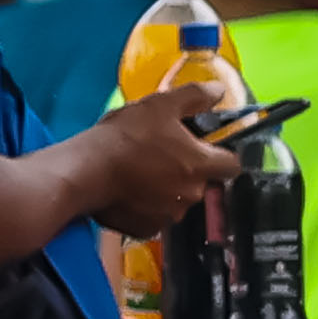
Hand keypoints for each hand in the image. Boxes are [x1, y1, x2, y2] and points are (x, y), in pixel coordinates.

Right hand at [75, 86, 243, 236]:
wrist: (86, 171)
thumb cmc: (125, 137)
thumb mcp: (159, 106)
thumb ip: (193, 97)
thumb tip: (218, 90)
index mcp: (201, 165)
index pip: (232, 165)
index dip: (221, 154)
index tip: (205, 147)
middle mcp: (193, 195)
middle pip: (203, 182)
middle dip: (188, 170)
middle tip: (160, 154)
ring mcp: (171, 215)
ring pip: (178, 200)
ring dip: (167, 188)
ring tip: (140, 171)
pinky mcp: (149, 228)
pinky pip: (155, 216)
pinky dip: (146, 205)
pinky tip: (129, 190)